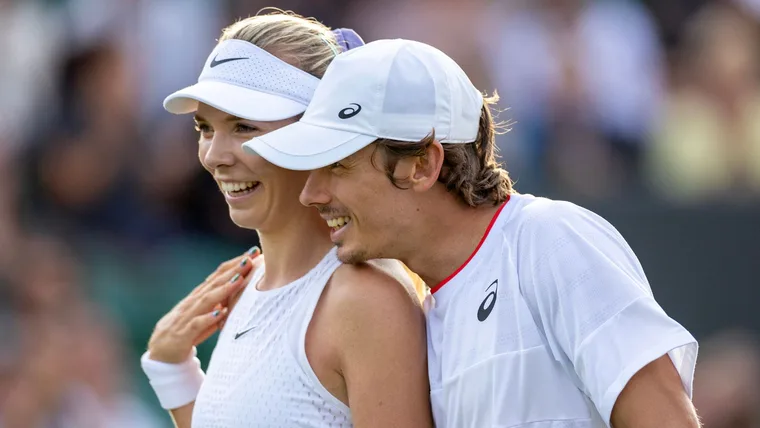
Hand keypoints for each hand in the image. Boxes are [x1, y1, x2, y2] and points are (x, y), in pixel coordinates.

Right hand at [147, 247, 259, 363]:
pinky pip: (196, 325)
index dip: (234, 264)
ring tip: (239, 279)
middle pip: (214, 283)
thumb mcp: (205, 317)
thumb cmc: (186, 334)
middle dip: (233, 269)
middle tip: (250, 257)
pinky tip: (221, 313)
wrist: (159, 355)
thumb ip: (218, 306)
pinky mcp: (183, 334)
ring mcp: (186, 317)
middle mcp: (192, 303)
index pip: (218, 276)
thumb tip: (235, 296)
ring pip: (206, 300)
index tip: (252, 253)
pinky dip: (208, 318)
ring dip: (223, 289)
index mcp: (198, 297)